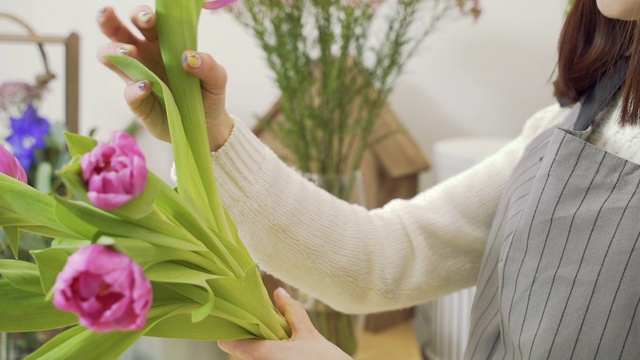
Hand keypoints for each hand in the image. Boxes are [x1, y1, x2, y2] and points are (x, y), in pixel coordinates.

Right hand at [96, 5, 233, 150]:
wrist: (207, 125)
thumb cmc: (208, 94)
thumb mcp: (217, 78)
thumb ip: (208, 65)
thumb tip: (189, 57)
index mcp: (161, 43)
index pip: (143, 21)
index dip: (140, 14)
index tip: (149, 19)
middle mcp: (144, 56)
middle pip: (116, 31)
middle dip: (109, 20)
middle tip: (112, 16)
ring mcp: (137, 78)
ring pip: (108, 57)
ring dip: (112, 49)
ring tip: (128, 52)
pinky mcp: (138, 102)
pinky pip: (128, 92)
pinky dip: (135, 89)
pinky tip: (147, 86)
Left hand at [218, 288, 351, 359]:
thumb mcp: (309, 333)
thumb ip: (291, 312)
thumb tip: (279, 291)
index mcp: (264, 355)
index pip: (229, 344)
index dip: (229, 330)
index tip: (232, 319)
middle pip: (244, 350)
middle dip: (253, 336)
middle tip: (266, 324)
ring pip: (255, 358)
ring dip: (263, 348)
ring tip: (281, 338)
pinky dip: (271, 357)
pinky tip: (288, 352)